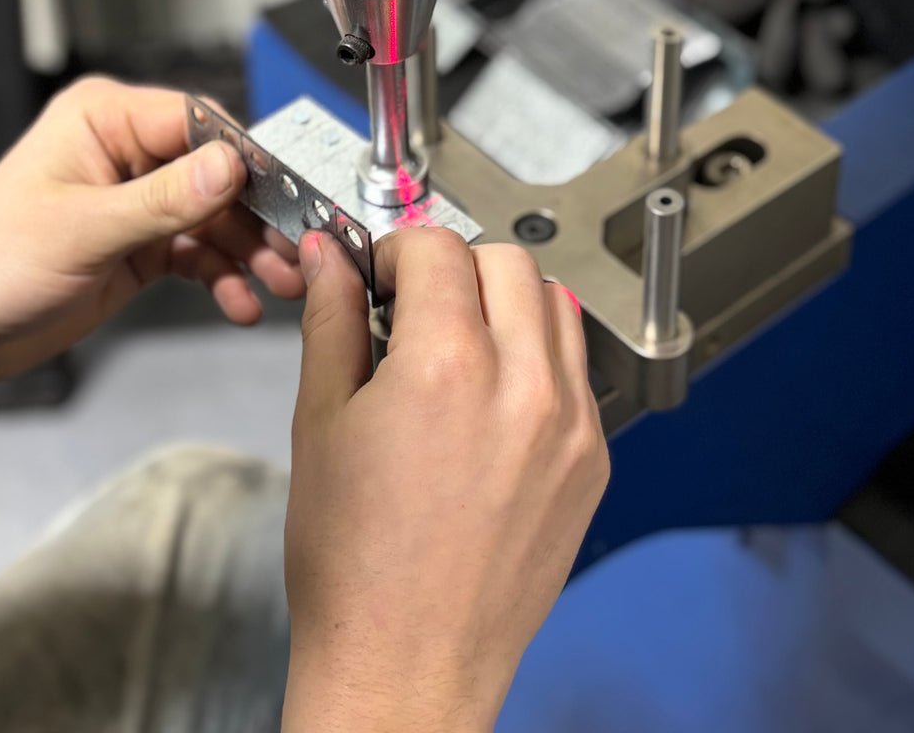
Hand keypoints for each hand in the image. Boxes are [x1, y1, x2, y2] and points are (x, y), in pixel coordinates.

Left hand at [0, 77, 304, 410]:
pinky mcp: (139, 245)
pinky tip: (240, 303)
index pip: (198, 122)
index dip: (247, 159)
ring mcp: (135, 200)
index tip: (289, 192)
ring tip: (280, 284)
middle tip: (295, 249)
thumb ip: (163, 200)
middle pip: (218, 173)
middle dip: (258, 215)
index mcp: (104, 120)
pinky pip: (198, 252)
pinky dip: (223, 277)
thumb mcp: (82, 231)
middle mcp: (126, 152)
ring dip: (249, 252)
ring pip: (216, 216)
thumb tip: (230, 166)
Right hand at [283, 228, 608, 732]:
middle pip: (507, 260)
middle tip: (415, 307)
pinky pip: (576, 369)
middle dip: (454, 267)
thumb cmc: (355, 566)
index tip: (379, 276)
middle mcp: (523, 385)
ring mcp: (571, 424)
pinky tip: (491, 398)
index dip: (395, 251)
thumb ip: (331, 320)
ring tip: (458, 348)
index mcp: (446, 366)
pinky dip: (537, 358)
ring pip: (555, 303)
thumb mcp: (319, 424)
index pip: (437, 247)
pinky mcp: (593, 460)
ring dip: (506, 303)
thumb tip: (330, 258)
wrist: (407, 665)